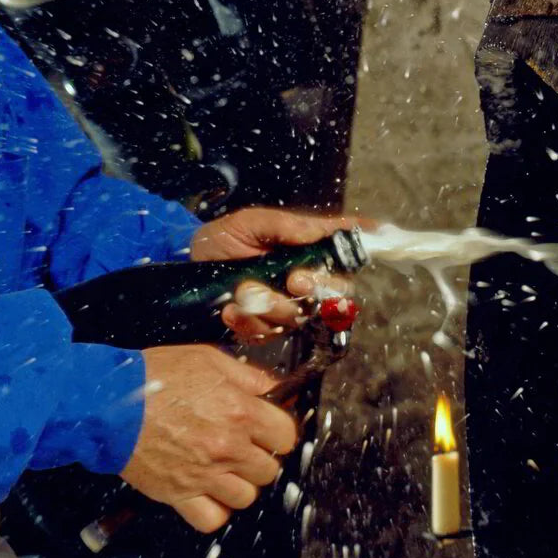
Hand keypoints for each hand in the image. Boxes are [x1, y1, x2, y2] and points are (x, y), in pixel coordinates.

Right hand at [120, 345, 299, 532]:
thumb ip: (247, 376)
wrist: (106, 403)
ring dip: (237, 485)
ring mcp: (204, 475)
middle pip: (268, 470)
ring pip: (246, 497)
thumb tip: (273, 389)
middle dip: (257, 458)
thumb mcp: (206, 359)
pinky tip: (206, 492)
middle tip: (239, 447)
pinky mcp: (179, 494)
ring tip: (221, 470)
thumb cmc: (151, 377)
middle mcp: (227, 447)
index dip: (276, 432)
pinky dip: (213, 510)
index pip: (285, 437)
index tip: (266, 430)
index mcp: (239, 411)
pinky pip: (212, 519)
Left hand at [195, 207, 363, 342]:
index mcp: (305, 251)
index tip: (375, 240)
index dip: (364, 247)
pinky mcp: (264, 329)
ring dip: (271, 305)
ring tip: (242, 290)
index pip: (345, 251)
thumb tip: (323, 229)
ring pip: (301, 317)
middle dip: (318, 289)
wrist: (183, 273)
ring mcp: (285, 308)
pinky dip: (247, 322)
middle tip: (295, 280)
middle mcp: (303, 281)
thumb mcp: (248, 223)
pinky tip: (231, 309)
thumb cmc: (220, 241)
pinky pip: (268, 334)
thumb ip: (285, 224)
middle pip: (338, 294)